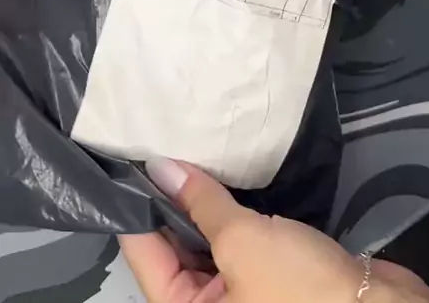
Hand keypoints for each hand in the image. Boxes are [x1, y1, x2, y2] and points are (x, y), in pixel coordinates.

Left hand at [120, 158, 428, 302]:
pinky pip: (236, 240)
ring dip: (203, 202)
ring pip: (206, 240)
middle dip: (171, 199)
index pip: (144, 253)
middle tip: (162, 141)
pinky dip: (232, 211)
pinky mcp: (267, 277)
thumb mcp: (241, 242)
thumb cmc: (298, 288)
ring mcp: (238, 292)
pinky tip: (228, 173)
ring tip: (190, 148)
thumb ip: (200, 203)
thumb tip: (161, 167)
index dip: (136, 204)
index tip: (130, 156)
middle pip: (173, 247)